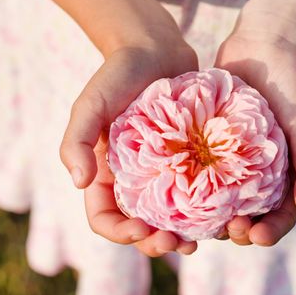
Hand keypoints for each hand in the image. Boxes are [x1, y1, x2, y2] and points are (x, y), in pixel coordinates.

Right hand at [60, 40, 199, 256]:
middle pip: (139, 228)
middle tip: (178, 244)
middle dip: (155, 244)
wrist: (155, 50)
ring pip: (169, 219)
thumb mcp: (90, 104)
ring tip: (197, 241)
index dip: (119, 234)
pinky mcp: (189, 162)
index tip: (141, 230)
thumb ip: (77, 141)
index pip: (103, 218)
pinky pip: (195, 196)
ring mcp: (163, 174)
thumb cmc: (118, 75)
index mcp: (105, 175)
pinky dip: (203, 212)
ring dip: (180, 236)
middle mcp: (133, 181)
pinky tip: (218, 215)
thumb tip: (79, 182)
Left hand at [214, 30, 295, 245]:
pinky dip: (194, 188)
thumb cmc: (291, 86)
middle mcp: (260, 173)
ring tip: (201, 222)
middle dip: (240, 230)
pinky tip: (180, 196)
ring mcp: (233, 161)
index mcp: (287, 175)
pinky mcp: (210, 145)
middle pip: (249, 215)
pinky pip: (201, 173)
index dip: (271, 232)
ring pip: (222, 201)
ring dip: (214, 217)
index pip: (282, 215)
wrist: (263, 45)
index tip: (257, 237)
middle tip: (228, 230)